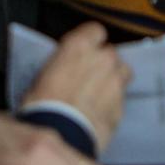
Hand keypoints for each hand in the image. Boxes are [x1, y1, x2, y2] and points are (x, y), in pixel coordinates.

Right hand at [24, 23, 129, 149]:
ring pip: (122, 72)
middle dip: (102, 63)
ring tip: (98, 95)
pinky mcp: (122, 104)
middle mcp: (102, 58)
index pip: (95, 30)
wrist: (60, 134)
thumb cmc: (44, 105)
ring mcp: (116, 80)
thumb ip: (60, 65)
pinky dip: (113, 103)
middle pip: (110, 53)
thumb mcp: (41, 77)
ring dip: (114, 79)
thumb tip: (61, 70)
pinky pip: (121, 98)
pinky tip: (99, 113)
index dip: (91, 41)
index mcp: (80, 45)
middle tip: (87, 78)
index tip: (85, 51)